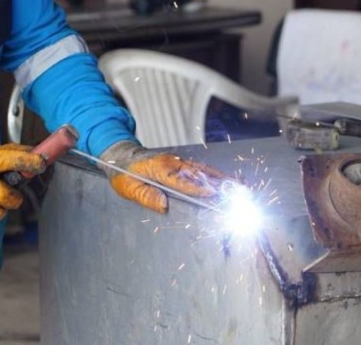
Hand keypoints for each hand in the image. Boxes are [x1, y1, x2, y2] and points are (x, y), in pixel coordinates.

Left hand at [99, 141, 226, 213]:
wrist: (121, 155)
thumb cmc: (124, 173)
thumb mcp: (129, 188)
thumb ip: (146, 196)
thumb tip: (164, 205)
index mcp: (159, 169)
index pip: (181, 180)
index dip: (197, 187)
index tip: (212, 193)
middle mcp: (172, 163)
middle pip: (198, 174)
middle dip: (218, 183)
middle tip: (237, 191)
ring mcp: (177, 162)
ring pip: (202, 170)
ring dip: (220, 178)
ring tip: (239, 187)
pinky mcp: (180, 164)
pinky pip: (199, 169)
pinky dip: (214, 175)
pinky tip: (226, 182)